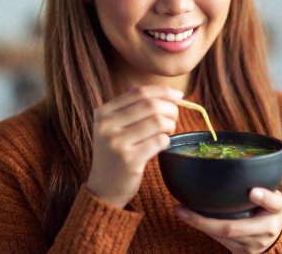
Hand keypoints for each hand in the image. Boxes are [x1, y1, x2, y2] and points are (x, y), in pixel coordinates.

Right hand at [86, 85, 182, 207]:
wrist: (103, 189)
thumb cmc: (117, 152)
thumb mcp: (115, 126)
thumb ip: (134, 108)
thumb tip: (171, 94)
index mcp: (103, 112)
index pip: (139, 92)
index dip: (162, 91)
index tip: (178, 95)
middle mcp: (106, 125)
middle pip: (150, 105)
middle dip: (170, 109)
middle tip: (174, 118)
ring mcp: (116, 143)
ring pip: (157, 121)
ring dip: (170, 125)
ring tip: (168, 132)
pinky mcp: (128, 160)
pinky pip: (159, 141)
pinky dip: (167, 141)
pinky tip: (162, 145)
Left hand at [175, 188, 281, 253]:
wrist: (275, 237)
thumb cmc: (272, 212)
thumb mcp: (277, 202)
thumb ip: (269, 196)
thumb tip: (253, 191)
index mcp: (269, 222)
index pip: (265, 209)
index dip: (258, 201)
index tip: (250, 193)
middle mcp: (259, 237)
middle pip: (228, 229)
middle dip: (201, 221)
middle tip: (181, 209)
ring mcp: (247, 248)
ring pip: (219, 236)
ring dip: (199, 224)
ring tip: (181, 211)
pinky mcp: (238, 252)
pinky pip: (218, 240)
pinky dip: (204, 228)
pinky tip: (191, 218)